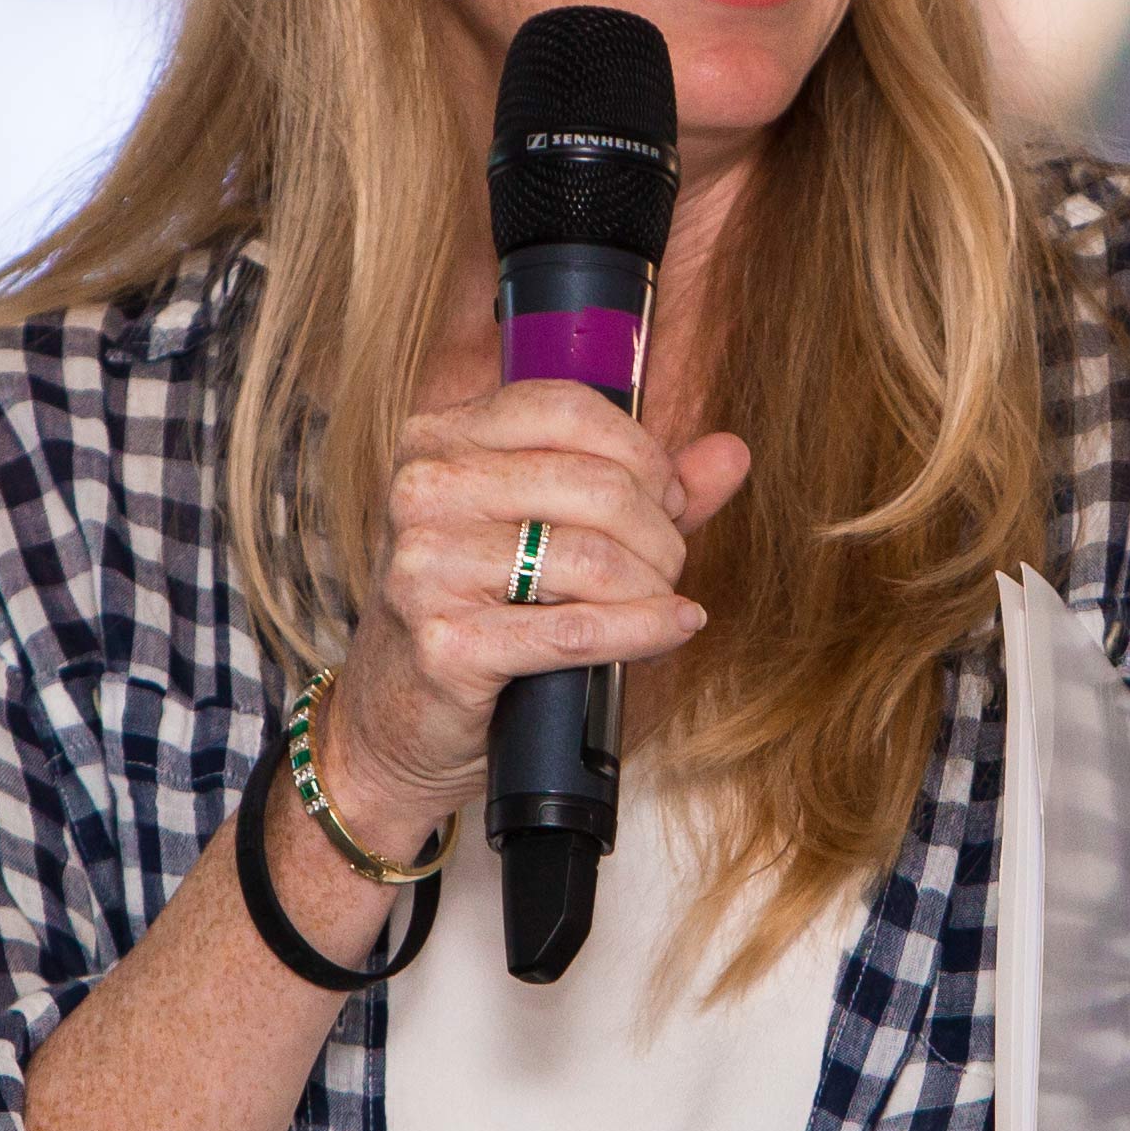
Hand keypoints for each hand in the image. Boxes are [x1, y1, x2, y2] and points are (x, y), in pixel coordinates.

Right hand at [323, 379, 750, 857]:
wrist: (396, 722)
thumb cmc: (477, 612)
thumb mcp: (545, 530)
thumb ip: (640, 488)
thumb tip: (732, 453)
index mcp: (437, 439)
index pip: (567, 409)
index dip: (640, 452)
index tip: (667, 496)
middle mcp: (422, 491)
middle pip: (595, 484)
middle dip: (658, 531)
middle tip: (667, 566)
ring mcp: (424, 568)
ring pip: (593, 557)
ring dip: (652, 586)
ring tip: (661, 603)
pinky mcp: (444, 645)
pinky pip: (576, 630)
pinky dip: (642, 631)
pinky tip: (673, 628)